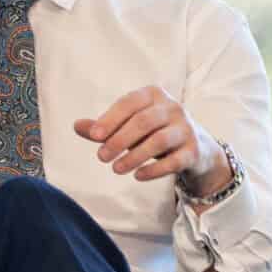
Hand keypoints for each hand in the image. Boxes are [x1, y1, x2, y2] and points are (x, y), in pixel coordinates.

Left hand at [73, 87, 224, 188]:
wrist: (196, 148)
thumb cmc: (153, 132)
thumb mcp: (128, 126)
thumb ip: (103, 127)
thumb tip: (76, 126)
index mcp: (153, 95)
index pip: (129, 103)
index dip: (111, 119)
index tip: (94, 136)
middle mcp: (173, 107)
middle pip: (143, 121)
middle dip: (119, 140)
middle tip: (101, 158)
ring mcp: (186, 128)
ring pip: (159, 140)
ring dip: (134, 156)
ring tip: (116, 169)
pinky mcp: (194, 151)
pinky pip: (174, 160)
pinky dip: (154, 169)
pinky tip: (137, 176)